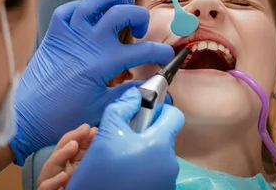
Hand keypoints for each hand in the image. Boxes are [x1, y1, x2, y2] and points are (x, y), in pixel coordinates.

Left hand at [10, 0, 174, 164]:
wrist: (25, 118)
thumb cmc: (62, 117)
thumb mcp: (102, 108)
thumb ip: (129, 94)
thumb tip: (151, 89)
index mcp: (102, 64)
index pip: (142, 51)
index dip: (160, 53)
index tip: (166, 57)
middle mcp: (87, 43)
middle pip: (121, 13)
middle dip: (139, 17)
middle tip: (140, 31)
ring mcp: (69, 35)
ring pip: (94, 1)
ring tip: (123, 6)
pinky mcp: (54, 35)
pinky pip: (68, 9)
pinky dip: (82, 8)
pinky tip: (90, 17)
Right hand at [37, 124, 97, 189]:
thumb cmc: (77, 185)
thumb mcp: (83, 167)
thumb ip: (87, 151)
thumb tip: (95, 131)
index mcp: (66, 164)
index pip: (69, 145)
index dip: (78, 135)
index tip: (91, 128)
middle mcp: (57, 171)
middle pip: (59, 151)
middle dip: (70, 138)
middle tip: (84, 129)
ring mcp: (50, 182)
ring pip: (49, 167)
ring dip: (61, 154)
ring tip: (73, 145)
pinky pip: (45, 187)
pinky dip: (53, 181)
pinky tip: (63, 175)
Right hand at [66, 87, 183, 189]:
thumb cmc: (101, 173)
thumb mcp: (105, 135)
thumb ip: (122, 109)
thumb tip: (135, 95)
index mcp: (160, 143)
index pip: (174, 115)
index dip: (159, 110)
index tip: (142, 115)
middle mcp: (170, 161)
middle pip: (164, 135)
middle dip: (146, 133)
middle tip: (124, 140)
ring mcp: (168, 179)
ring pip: (159, 154)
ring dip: (145, 151)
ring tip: (123, 160)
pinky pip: (157, 170)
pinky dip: (145, 168)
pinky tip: (127, 174)